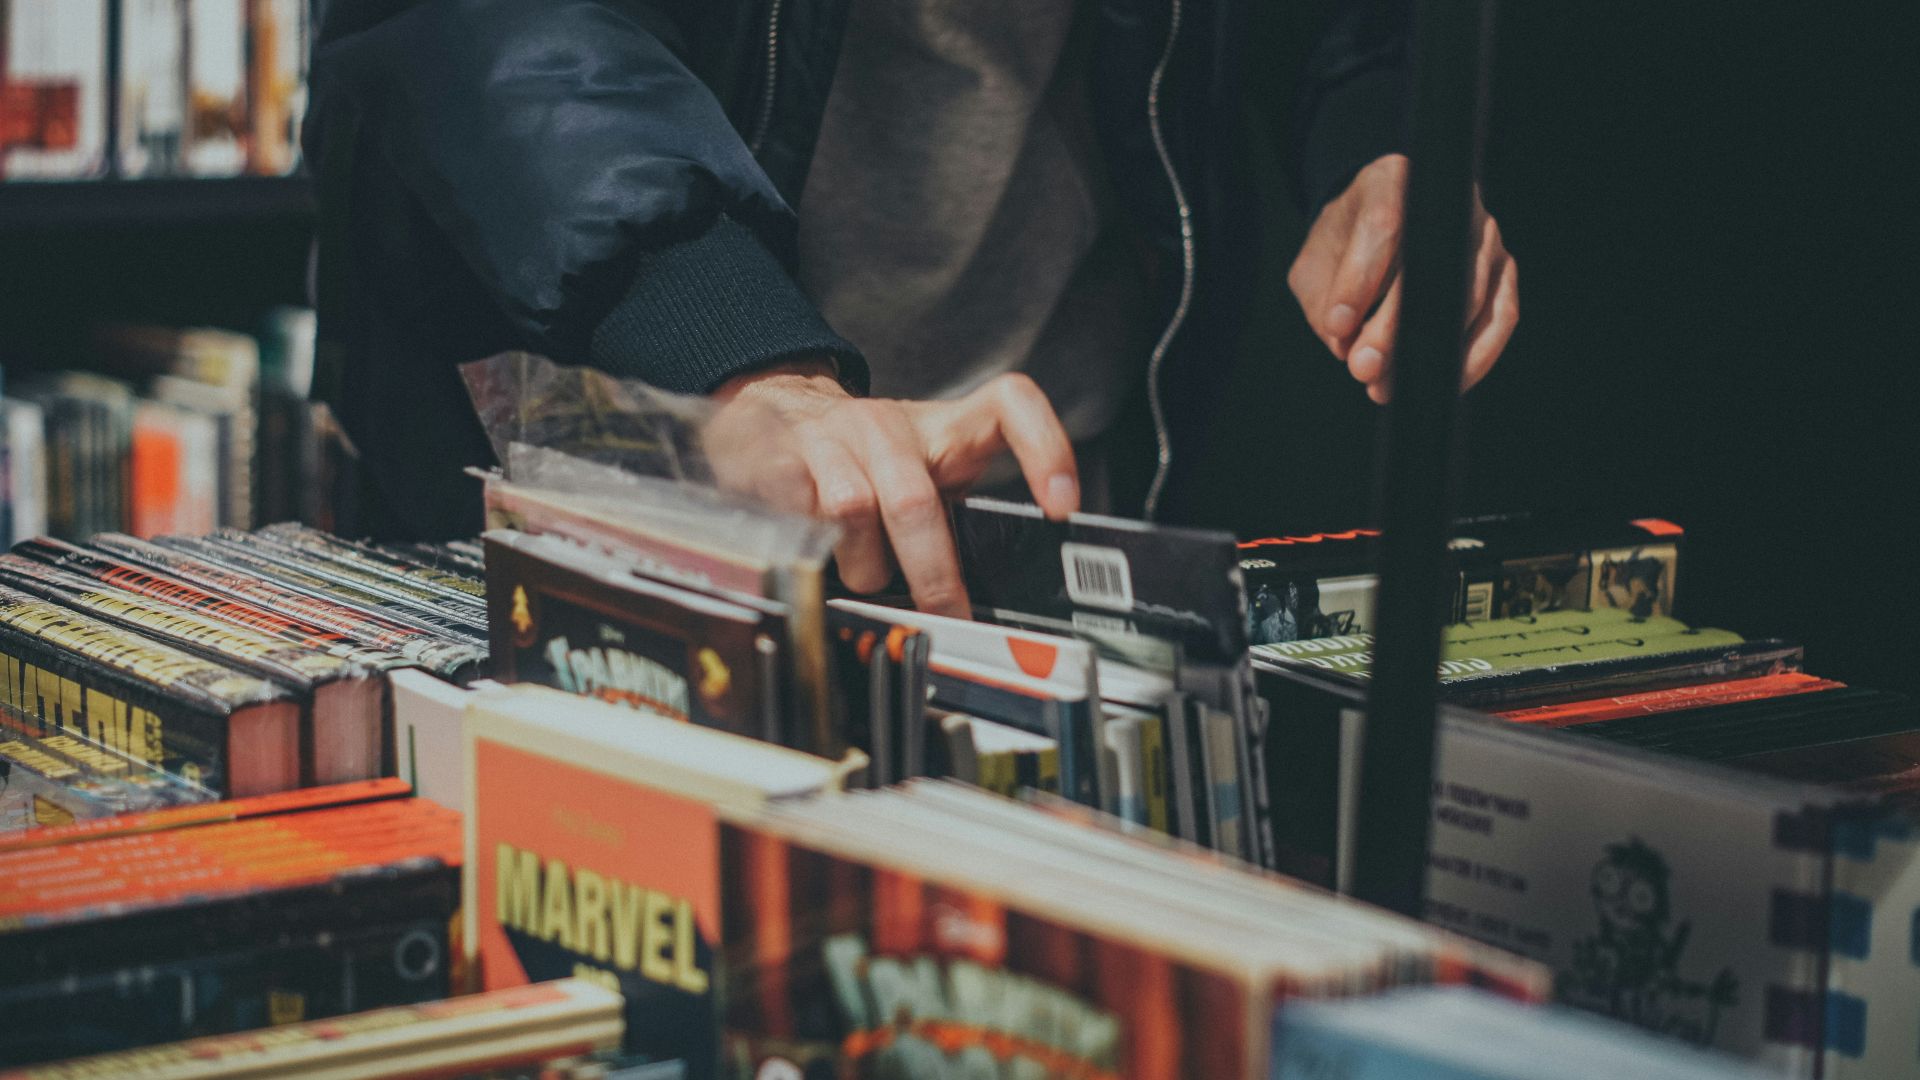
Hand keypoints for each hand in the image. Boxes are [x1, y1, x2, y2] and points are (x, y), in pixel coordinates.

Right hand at [708, 362, 1078, 617]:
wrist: (773, 406)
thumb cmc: (865, 460)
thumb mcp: (924, 473)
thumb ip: (957, 518)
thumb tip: (995, 601)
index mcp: (942, 427)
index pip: (1009, 406)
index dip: (1044, 448)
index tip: (1062, 505)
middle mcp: (889, 425)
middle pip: (916, 501)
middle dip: (932, 575)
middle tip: (947, 618)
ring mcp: (832, 437)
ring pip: (853, 511)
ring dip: (863, 567)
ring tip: (864, 579)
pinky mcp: (779, 454)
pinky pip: (797, 514)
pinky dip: (811, 553)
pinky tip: (814, 560)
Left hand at [1288, 153, 1518, 402]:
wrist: (1377, 228)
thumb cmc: (1343, 247)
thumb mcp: (1315, 266)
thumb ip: (1324, 300)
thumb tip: (1346, 343)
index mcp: (1395, 180)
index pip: (1383, 224)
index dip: (1360, 279)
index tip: (1337, 326)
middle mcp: (1450, 204)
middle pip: (1431, 266)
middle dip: (1392, 326)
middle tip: (1362, 367)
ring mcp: (1485, 236)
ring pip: (1470, 296)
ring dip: (1429, 349)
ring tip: (1384, 385)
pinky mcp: (1504, 271)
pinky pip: (1501, 317)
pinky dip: (1472, 356)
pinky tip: (1438, 381)